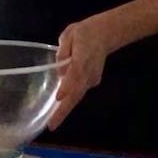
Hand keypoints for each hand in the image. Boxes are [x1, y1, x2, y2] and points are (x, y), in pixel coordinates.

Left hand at [49, 15, 112, 129]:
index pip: (75, 74)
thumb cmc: (84, 33)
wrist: (105, 34)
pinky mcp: (93, 81)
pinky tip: (59, 110)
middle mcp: (89, 72)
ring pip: (78, 96)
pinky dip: (69, 102)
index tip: (58, 98)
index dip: (67, 86)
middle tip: (52, 125)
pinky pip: (79, 93)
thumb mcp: (69, 35)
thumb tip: (59, 69)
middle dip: (64, 110)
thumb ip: (63, 51)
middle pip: (76, 93)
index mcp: (83, 57)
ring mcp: (92, 78)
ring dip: (65, 110)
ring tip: (53, 122)